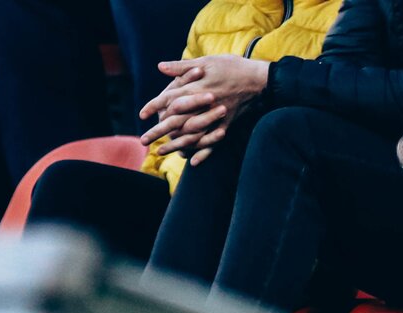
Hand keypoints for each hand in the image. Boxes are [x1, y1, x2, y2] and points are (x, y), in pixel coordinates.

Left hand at [139, 55, 270, 159]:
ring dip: (175, 145)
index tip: (142, 115)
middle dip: (159, 132)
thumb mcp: (207, 61)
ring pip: (192, 135)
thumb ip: (183, 66)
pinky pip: (213, 142)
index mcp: (197, 87)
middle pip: (177, 121)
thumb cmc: (233, 66)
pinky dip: (203, 153)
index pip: (170, 98)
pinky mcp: (227, 124)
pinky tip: (192, 161)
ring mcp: (216, 116)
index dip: (154, 106)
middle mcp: (204, 104)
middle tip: (144, 141)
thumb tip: (160, 67)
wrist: (260, 79)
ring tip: (161, 152)